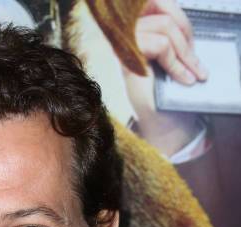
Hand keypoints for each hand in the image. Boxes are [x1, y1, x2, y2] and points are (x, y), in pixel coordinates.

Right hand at [122, 0, 207, 155]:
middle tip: (196, 61)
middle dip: (186, 34)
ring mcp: (124, 46)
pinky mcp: (128, 60)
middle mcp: (125, 35)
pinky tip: (184, 78)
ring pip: (165, 27)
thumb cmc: (164, 91)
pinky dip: (177, 63)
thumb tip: (179, 17)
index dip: (180, 18)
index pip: (157, 4)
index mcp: (134, 30)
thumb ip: (167, 32)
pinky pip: (161, 45)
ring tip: (194, 72)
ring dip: (185, 52)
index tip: (191, 45)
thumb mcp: (168, 52)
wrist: (158, 122)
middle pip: (163, 10)